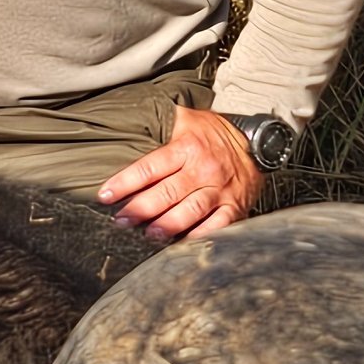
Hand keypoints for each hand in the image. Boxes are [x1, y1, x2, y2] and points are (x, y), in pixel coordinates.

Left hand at [98, 104, 262, 241]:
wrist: (258, 142)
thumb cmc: (213, 134)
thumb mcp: (187, 119)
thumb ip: (161, 123)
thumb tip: (127, 121)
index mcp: (187, 147)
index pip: (150, 167)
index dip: (125, 182)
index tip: (105, 195)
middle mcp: (203, 169)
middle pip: (167, 192)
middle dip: (140, 208)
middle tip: (121, 220)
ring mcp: (220, 190)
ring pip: (190, 211)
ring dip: (166, 225)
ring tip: (148, 234)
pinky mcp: (234, 206)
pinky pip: (216, 226)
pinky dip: (199, 236)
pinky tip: (181, 244)